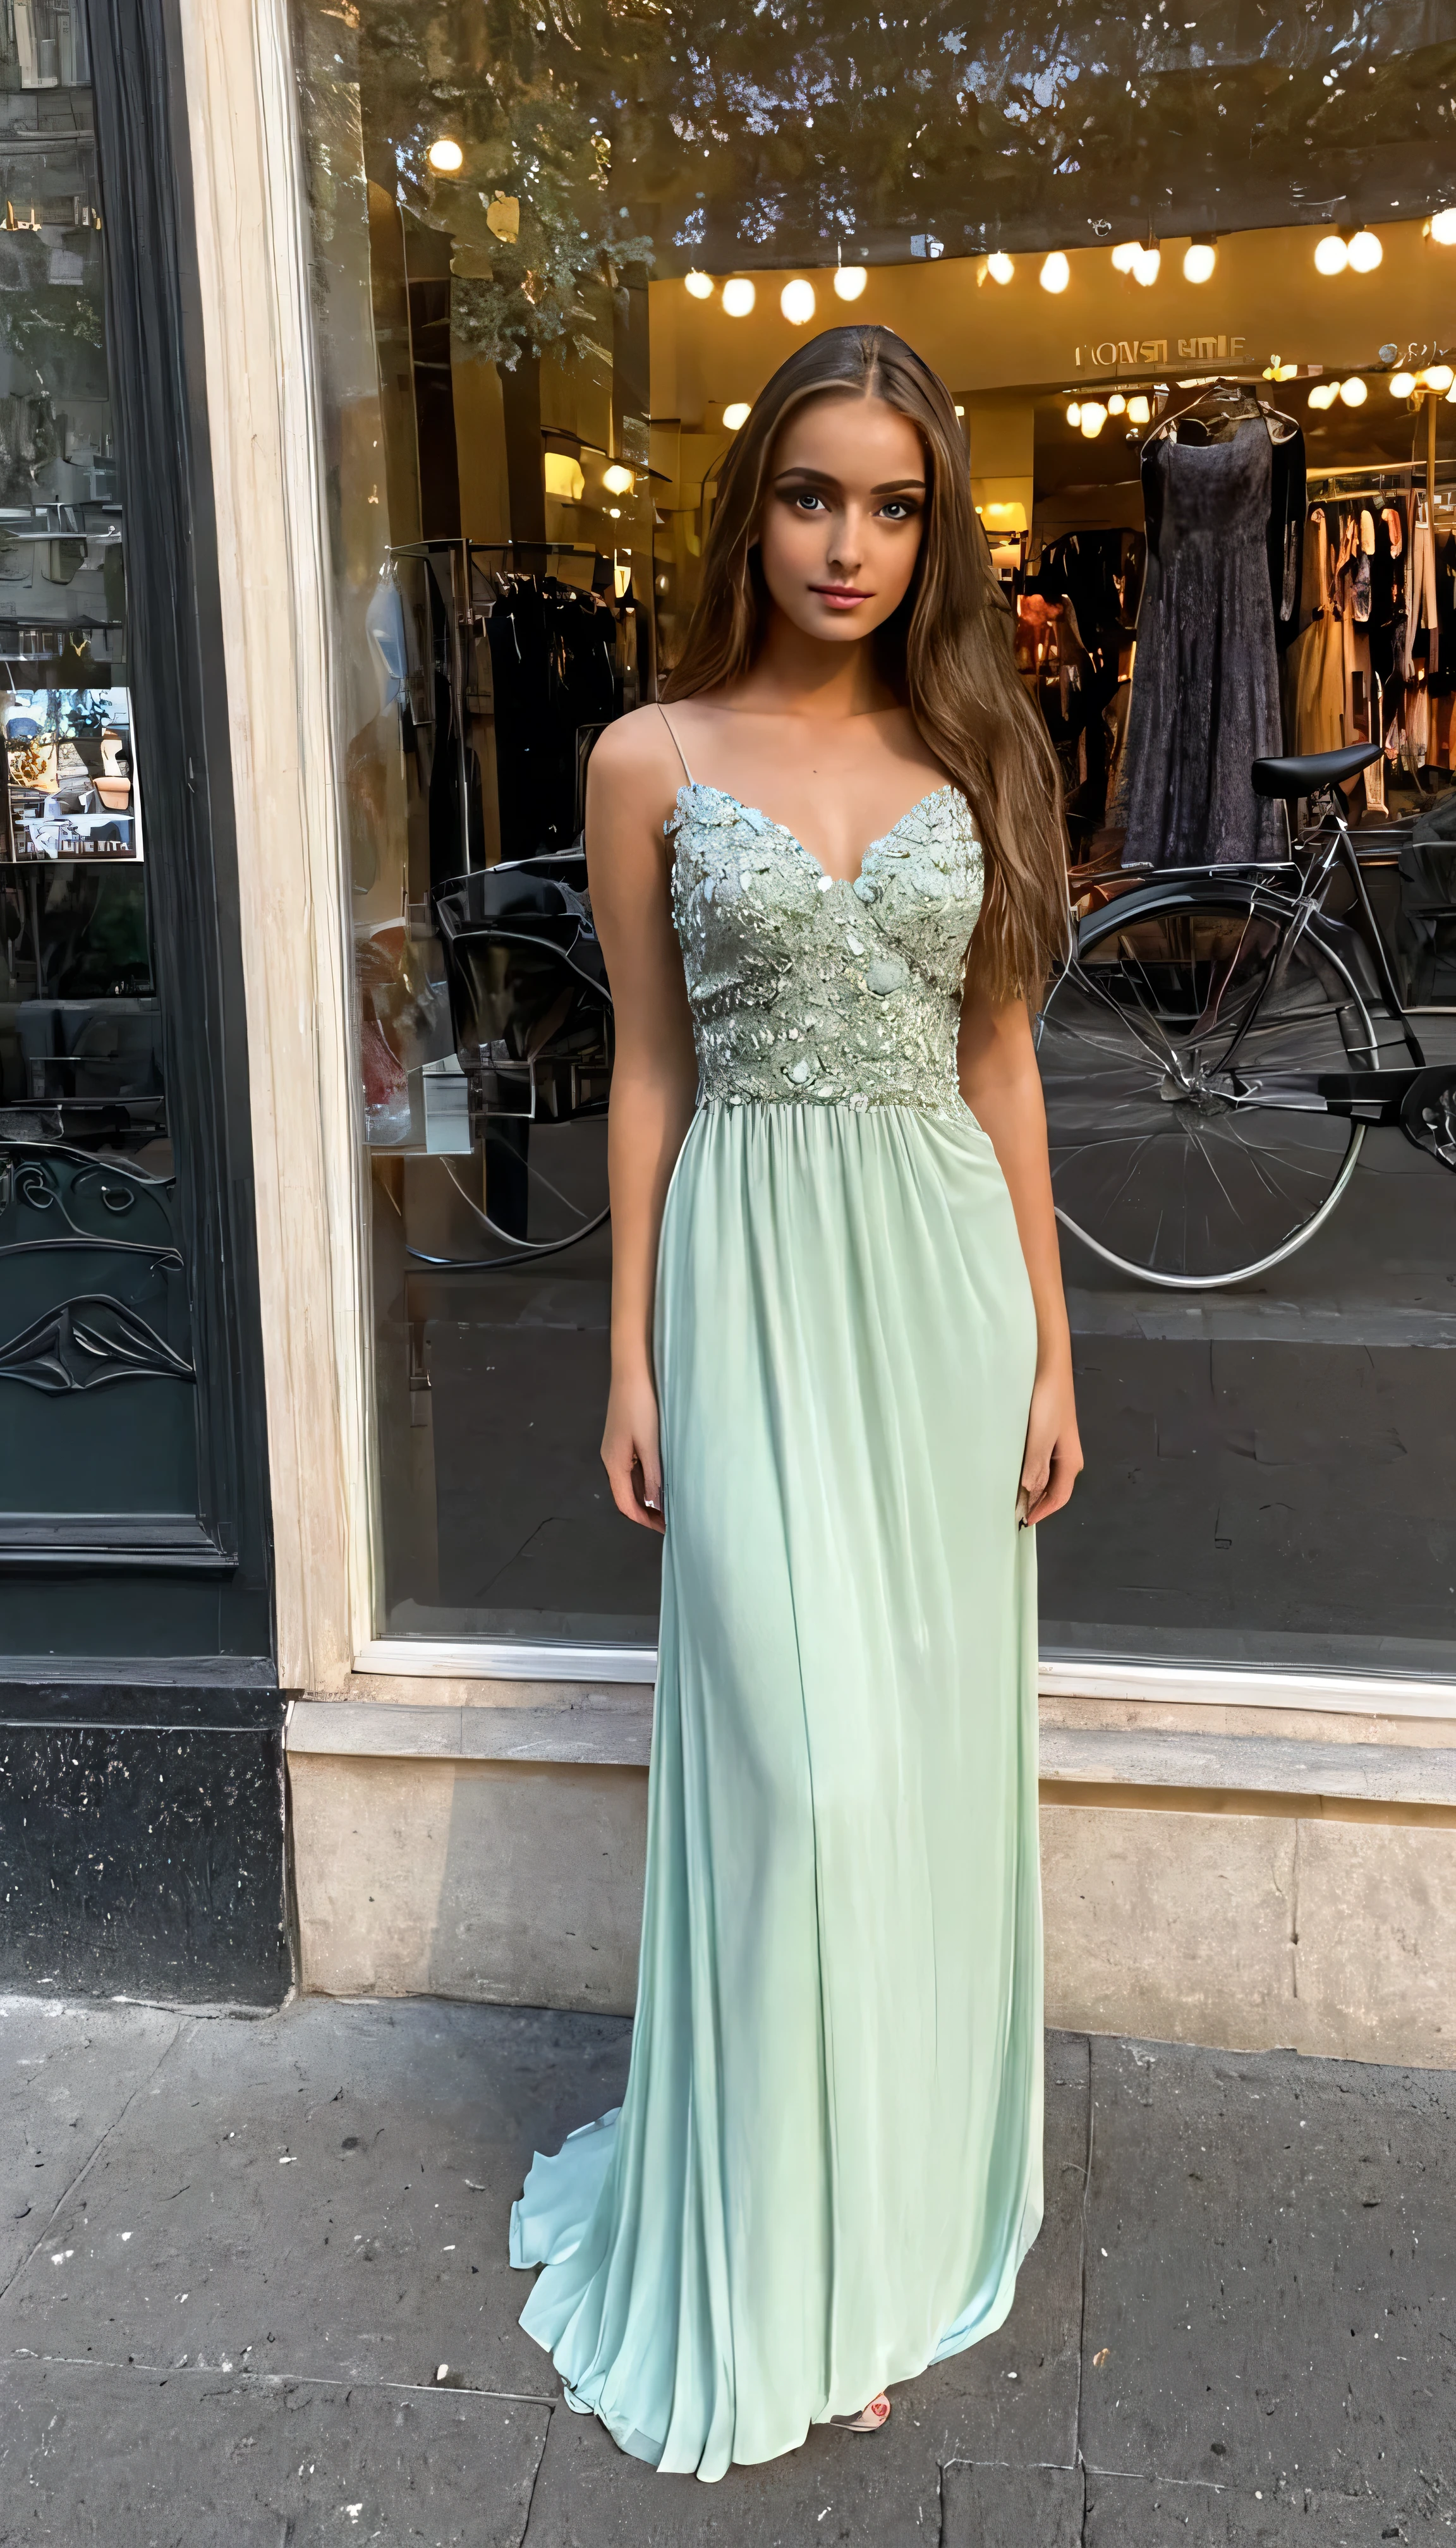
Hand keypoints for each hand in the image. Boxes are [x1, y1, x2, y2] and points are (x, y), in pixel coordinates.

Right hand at [602, 1367, 664, 1533]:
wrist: (632, 1372)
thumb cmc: (641, 1406)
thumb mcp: (649, 1444)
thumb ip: (652, 1476)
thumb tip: (654, 1506)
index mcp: (615, 1463)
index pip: (626, 1504)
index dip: (643, 1520)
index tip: (664, 1529)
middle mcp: (611, 1459)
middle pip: (626, 1495)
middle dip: (646, 1511)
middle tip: (671, 1520)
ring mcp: (616, 1449)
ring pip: (629, 1483)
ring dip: (646, 1496)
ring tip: (669, 1504)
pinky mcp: (623, 1439)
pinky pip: (632, 1469)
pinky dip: (645, 1480)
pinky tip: (660, 1480)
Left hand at [1019, 1361, 1082, 1526]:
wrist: (1048, 1367)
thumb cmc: (1048, 1402)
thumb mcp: (1041, 1437)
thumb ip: (1036, 1467)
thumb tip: (1028, 1494)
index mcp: (1071, 1461)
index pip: (1059, 1497)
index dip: (1042, 1512)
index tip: (1022, 1523)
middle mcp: (1066, 1457)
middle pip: (1053, 1489)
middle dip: (1036, 1503)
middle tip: (1012, 1514)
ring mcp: (1056, 1445)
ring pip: (1044, 1476)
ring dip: (1030, 1489)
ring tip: (1009, 1498)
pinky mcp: (1045, 1434)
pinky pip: (1037, 1462)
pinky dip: (1027, 1472)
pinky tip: (1012, 1472)